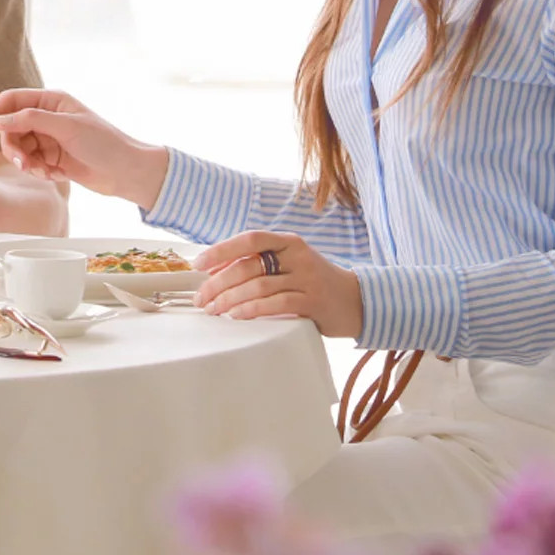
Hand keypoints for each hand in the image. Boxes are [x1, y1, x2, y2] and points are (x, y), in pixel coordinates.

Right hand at [0, 88, 167, 206]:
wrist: (125, 172)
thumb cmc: (104, 143)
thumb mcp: (67, 127)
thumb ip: (31, 119)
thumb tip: (0, 119)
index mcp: (51, 101)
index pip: (11, 100)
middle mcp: (47, 117)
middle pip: (11, 128)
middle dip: (14, 148)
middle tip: (24, 164)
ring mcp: (49, 138)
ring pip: (19, 149)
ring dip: (26, 163)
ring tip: (43, 172)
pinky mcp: (52, 158)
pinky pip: (31, 163)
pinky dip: (38, 171)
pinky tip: (55, 175)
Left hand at [193, 231, 362, 338]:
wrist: (356, 301)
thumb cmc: (314, 281)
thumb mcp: (290, 263)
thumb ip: (260, 263)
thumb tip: (215, 270)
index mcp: (288, 241)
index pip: (250, 239)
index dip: (221, 250)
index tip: (199, 264)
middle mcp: (298, 256)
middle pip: (249, 266)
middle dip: (219, 283)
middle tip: (202, 298)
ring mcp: (307, 278)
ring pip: (259, 286)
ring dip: (230, 299)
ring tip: (214, 309)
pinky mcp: (312, 302)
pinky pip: (276, 304)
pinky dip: (252, 310)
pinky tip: (237, 315)